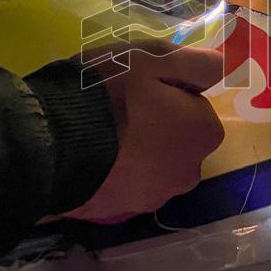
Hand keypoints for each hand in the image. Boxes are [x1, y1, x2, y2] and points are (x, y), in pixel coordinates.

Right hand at [65, 40, 225, 223]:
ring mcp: (153, 197)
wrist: (49, 144)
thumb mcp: (153, 58)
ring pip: (152, 164)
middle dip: (157, 125)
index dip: (169, 93)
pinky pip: (124, 183)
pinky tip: (89, 154)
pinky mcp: (119, 212)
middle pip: (177, 140)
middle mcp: (188, 172)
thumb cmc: (109, 94)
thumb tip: (221, 67)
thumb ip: (195, 62)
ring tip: (100, 131)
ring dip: (135, 151)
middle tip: (118, 106)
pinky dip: (113, 171)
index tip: (141, 87)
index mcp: (204, 134)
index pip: (196, 107)